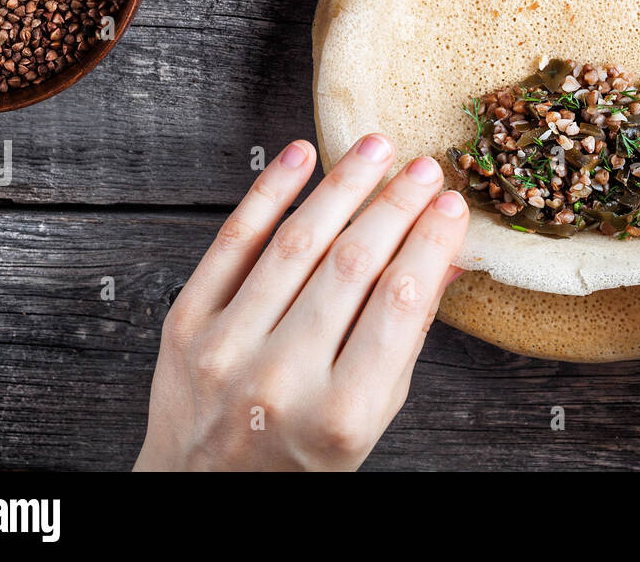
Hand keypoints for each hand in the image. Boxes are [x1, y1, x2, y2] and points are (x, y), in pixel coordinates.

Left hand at [135, 135, 467, 469]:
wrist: (205, 492)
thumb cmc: (304, 453)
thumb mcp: (372, 413)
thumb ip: (408, 334)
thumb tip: (449, 251)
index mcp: (340, 413)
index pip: (399, 302)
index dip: (431, 242)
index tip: (452, 204)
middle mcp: (281, 381)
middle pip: (351, 265)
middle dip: (396, 205)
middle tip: (425, 168)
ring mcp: (227, 349)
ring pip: (295, 244)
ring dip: (342, 185)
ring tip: (377, 148)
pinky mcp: (187, 324)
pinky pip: (232, 243)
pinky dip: (268, 192)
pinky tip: (302, 155)